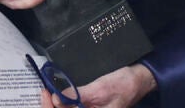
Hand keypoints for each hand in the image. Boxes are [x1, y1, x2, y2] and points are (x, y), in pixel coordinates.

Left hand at [40, 64, 156, 107]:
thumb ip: (79, 95)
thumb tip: (57, 98)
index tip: (47, 95)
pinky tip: (57, 95)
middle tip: (44, 91)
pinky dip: (64, 103)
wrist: (139, 79)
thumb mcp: (100, 88)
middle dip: (52, 107)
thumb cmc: (124, 84)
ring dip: (56, 105)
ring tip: (47, 92)